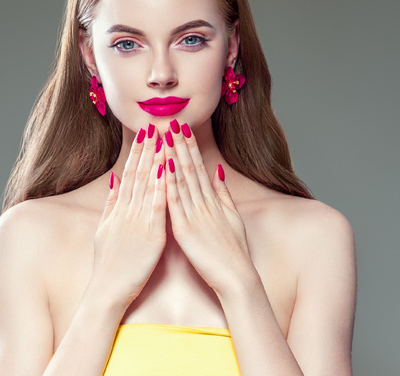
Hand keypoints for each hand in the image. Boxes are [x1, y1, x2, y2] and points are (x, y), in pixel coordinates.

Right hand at [89, 124, 166, 308]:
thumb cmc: (107, 263)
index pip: (130, 174)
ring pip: (149, 185)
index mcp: (119, 209)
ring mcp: (138, 221)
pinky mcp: (151, 235)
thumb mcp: (104, 229)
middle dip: (148, 149)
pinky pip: (158, 207)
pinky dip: (162, 188)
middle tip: (156, 126)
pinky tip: (167, 171)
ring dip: (157, 160)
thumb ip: (110, 204)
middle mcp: (128, 210)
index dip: (138, 153)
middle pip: (139, 174)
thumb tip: (114, 181)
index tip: (145, 133)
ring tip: (164, 139)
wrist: (106, 290)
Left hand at [163, 119, 253, 294]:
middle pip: (190, 167)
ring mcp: (195, 215)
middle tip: (171, 122)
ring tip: (164, 136)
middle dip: (179, 144)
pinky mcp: (185, 230)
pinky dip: (168, 184)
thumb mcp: (232, 218)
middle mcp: (204, 203)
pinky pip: (174, 202)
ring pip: (181, 180)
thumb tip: (218, 171)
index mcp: (212, 200)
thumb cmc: (234, 252)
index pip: (199, 167)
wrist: (237, 278)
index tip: (182, 128)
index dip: (189, 146)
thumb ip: (223, 194)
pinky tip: (162, 167)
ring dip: (172, 156)